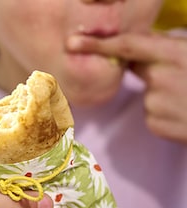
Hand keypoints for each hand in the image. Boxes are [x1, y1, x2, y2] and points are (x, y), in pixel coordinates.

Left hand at [67, 30, 186, 143]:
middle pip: (140, 70)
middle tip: (180, 78)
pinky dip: (163, 113)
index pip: (128, 45)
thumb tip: (147, 48)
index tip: (73, 42)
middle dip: (151, 70)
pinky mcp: (156, 125)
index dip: (99, 42)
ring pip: (147, 95)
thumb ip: (169, 50)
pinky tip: (184, 114)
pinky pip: (152, 114)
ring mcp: (157, 104)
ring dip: (162, 95)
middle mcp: (162, 78)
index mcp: (175, 55)